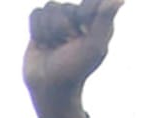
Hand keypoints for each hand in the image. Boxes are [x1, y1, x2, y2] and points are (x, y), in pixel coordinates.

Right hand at [23, 0, 122, 117]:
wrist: (48, 87)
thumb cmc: (74, 70)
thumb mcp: (93, 46)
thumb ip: (105, 20)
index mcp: (96, 22)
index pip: (91, 1)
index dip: (83, 15)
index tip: (82, 34)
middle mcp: (78, 18)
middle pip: (65, 6)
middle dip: (62, 29)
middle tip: (66, 46)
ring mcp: (59, 22)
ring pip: (49, 8)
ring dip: (48, 32)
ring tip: (54, 47)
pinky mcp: (41, 26)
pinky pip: (35, 13)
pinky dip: (36, 31)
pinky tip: (43, 45)